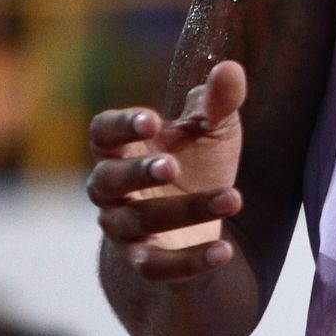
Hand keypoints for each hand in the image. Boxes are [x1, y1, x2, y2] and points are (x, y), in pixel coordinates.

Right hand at [86, 61, 247, 281]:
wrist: (201, 224)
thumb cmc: (198, 163)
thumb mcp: (213, 130)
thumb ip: (218, 102)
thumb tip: (230, 68)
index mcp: (122, 149)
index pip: (102, 133)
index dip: (120, 126)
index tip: (152, 119)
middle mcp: (113, 191)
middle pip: (106, 181)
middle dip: (137, 172)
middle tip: (171, 165)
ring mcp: (125, 230)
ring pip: (139, 222)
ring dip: (185, 210)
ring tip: (234, 198)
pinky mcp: (146, 263)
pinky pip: (158, 268)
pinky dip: (190, 262)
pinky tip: (225, 250)